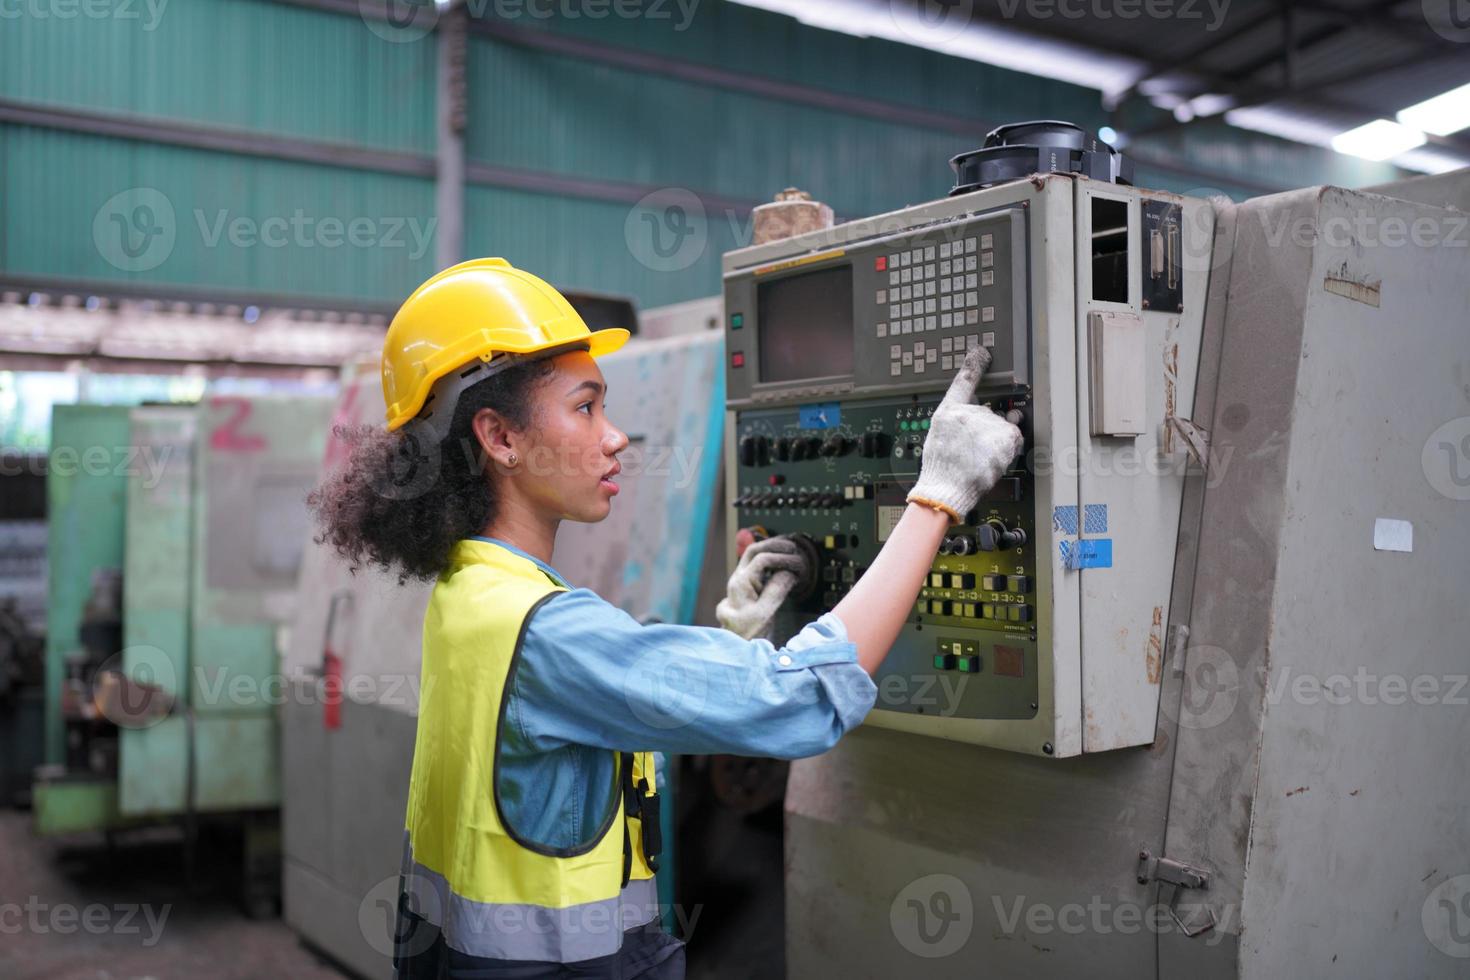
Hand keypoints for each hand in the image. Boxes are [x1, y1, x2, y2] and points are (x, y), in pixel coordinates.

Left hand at [716, 536, 810, 639]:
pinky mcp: (746, 589)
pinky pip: (756, 568)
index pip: (762, 559)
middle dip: (774, 545)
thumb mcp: (764, 614)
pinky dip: (770, 562)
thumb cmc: (746, 634)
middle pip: (754, 551)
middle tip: (792, 546)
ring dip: (771, 550)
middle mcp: (738, 580)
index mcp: (741, 583)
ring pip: (753, 557)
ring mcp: (741, 583)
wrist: (733, 647)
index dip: (781, 557)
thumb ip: (776, 590)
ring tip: (788, 550)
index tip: (797, 561)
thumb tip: (788, 573)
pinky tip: (781, 565)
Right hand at [906, 345, 1024, 524]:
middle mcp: (969, 412)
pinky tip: (993, 459)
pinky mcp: (1005, 437)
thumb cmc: (941, 469)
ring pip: (1002, 425)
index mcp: (949, 411)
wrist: (945, 489)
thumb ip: (957, 422)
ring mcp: (988, 424)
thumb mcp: (938, 437)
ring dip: (997, 438)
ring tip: (983, 456)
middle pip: (987, 412)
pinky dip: (1008, 448)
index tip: (982, 351)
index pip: (964, 380)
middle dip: (986, 428)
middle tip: (974, 450)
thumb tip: (975, 413)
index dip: (975, 364)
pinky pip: (1014, 437)